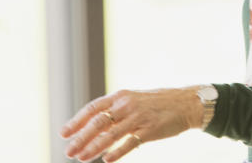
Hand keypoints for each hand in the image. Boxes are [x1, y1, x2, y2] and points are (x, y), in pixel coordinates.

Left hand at [60, 86, 203, 161]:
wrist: (186, 103)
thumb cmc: (157, 104)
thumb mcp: (134, 101)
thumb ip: (115, 113)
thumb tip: (92, 130)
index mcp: (121, 96)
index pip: (93, 108)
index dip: (77, 121)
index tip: (64, 134)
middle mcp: (127, 104)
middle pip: (99, 122)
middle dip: (81, 137)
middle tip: (68, 151)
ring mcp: (139, 117)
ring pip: (112, 134)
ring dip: (94, 147)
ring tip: (81, 158)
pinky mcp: (151, 129)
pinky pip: (131, 142)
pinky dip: (118, 151)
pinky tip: (107, 160)